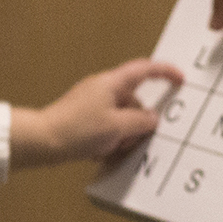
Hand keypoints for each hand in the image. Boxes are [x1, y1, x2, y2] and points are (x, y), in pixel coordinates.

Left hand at [9, 57, 182, 168]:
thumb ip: (141, 121)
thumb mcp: (117, 127)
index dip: (165, 73)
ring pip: (122, 118)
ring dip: (123, 135)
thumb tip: (153, 119)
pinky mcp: (85, 118)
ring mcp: (92, 103)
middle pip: (134, 102)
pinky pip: (109, 127)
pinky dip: (110, 139)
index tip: (180, 79)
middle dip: (138, 123)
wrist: (42, 142)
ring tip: (109, 148)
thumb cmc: (77, 130)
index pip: (144, 70)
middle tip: (131, 139)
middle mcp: (102, 89)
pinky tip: (100, 151)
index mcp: (111, 83)